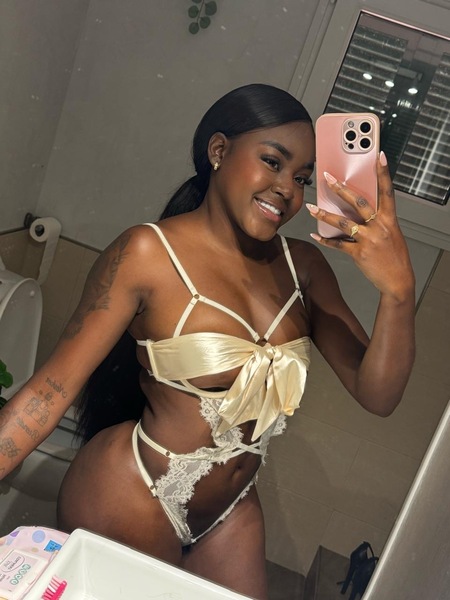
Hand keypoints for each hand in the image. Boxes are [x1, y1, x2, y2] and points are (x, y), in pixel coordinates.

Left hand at [307, 152, 414, 301]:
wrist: (398, 280)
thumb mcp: (391, 233)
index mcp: (389, 219)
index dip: (384, 173)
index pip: (387, 191)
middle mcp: (379, 226)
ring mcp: (368, 239)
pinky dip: (325, 240)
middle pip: (358, 202)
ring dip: (324, 214)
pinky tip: (316, 235)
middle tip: (327, 178)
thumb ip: (377, 220)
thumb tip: (358, 211)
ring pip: (343, 222)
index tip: (379, 157)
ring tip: (311, 208)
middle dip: (341, 188)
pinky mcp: (359, 253)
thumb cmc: (394, 256)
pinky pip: (338, 244)